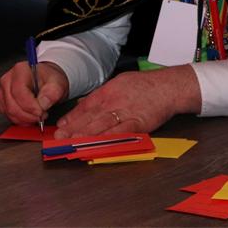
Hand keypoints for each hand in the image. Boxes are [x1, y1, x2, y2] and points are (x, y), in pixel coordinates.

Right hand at [0, 61, 68, 124]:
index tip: (41, 112)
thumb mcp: (57, 83)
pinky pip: (9, 115)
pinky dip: (21, 120)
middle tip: (42, 116)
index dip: (30, 106)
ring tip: (38, 115)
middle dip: (28, 115)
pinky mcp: (4, 101)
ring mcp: (4, 91)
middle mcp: (8, 80)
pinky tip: (31, 116)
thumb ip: (52, 93)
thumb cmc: (49, 79)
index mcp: (20, 70)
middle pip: (12, 105)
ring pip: (9, 112)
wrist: (47, 80)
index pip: (19, 93)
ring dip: (25, 119)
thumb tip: (42, 104)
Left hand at [54, 65, 201, 138]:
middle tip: (59, 137)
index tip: (61, 126)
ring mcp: (125, 113)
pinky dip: (107, 140)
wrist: (168, 87)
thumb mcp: (120, 82)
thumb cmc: (146, 85)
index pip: (85, 105)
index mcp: (108, 91)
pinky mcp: (137, 123)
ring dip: (85, 135)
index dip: (72, 117)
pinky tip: (97, 145)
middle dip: (72, 128)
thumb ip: (103, 94)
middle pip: (89, 117)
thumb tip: (85, 103)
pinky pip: (119, 133)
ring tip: (71, 142)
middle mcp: (114, 101)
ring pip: (101, 125)